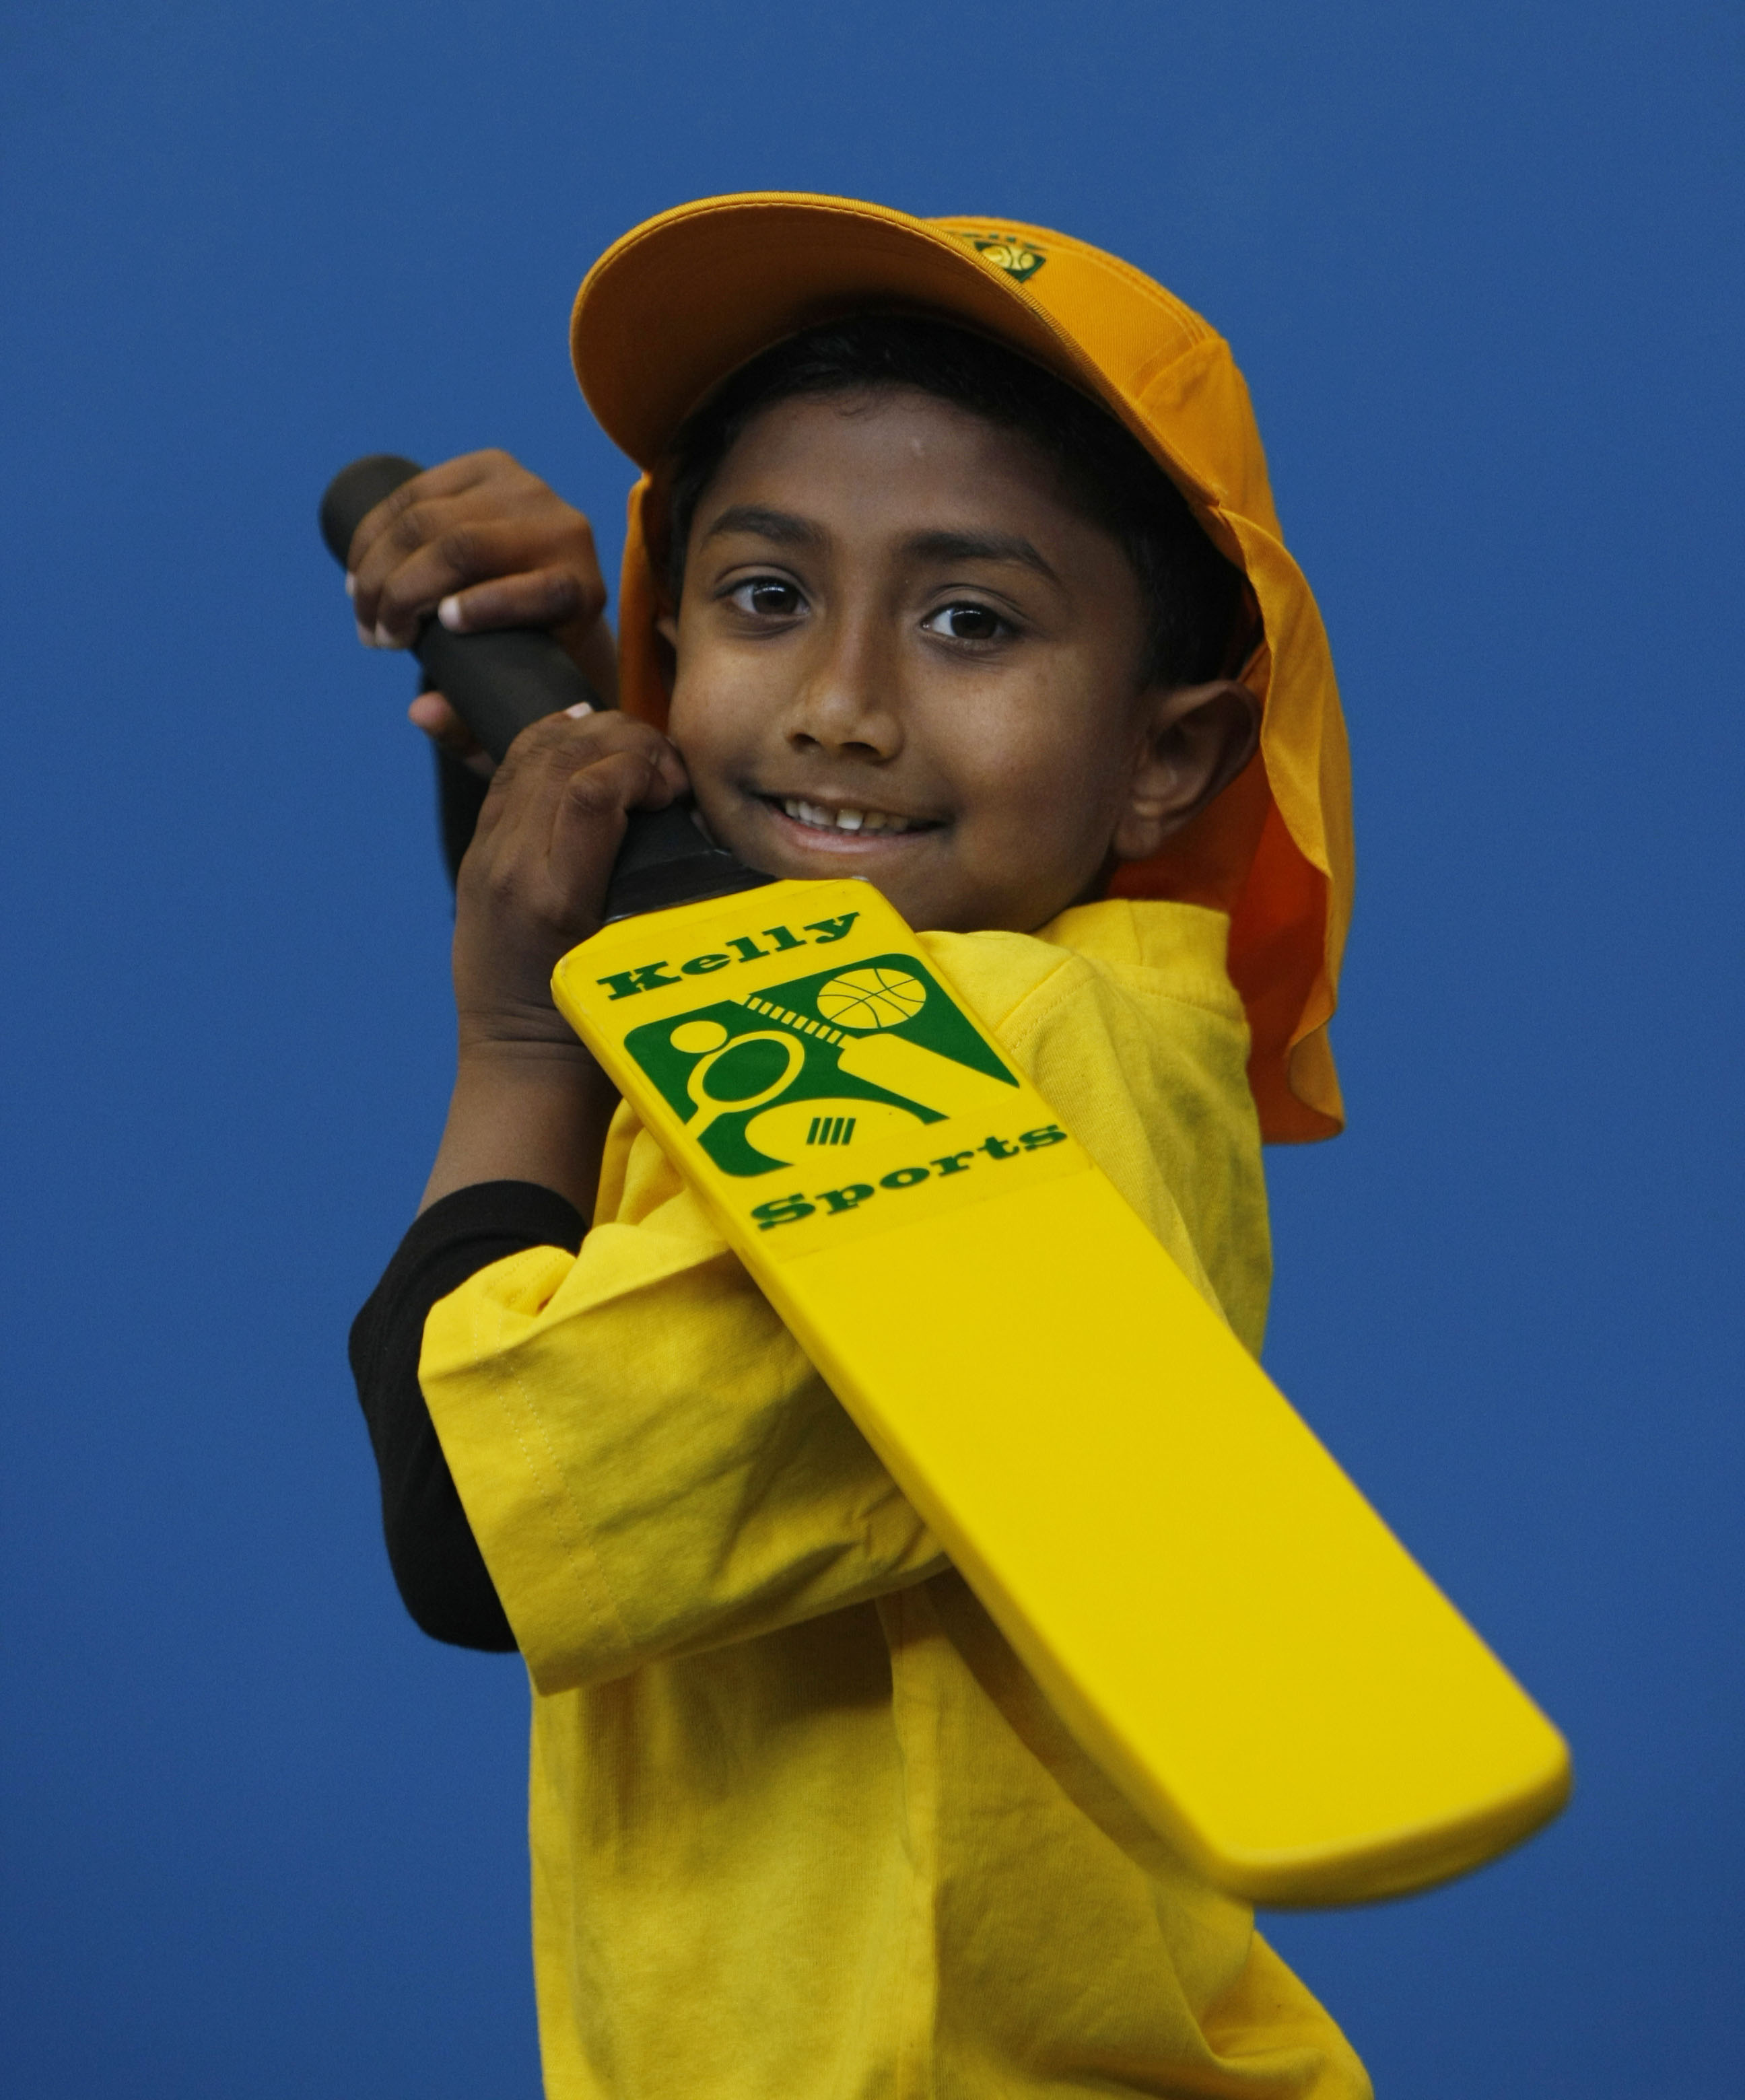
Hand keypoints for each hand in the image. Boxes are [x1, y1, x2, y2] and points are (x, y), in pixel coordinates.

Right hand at [343, 450, 617, 775]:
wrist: (548, 601)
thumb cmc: (529, 665)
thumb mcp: (512, 700)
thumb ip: (470, 721)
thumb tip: (421, 712)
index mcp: (585, 591)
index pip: (541, 590)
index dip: (486, 607)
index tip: (437, 631)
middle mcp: (564, 530)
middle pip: (463, 548)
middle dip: (401, 593)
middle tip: (375, 638)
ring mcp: (526, 489)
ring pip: (427, 518)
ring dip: (377, 566)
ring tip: (362, 611)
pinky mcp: (490, 466)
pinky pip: (415, 490)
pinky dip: (374, 532)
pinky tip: (358, 570)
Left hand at [452, 707, 688, 1054]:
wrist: (522, 1067)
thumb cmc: (598, 1032)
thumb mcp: (639, 965)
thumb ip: (660, 889)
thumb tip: (693, 815)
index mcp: (553, 898)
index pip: (591, 787)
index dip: (642, 763)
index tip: (677, 786)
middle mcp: (509, 868)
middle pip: (560, 755)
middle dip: (624, 738)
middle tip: (665, 765)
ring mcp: (485, 859)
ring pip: (530, 753)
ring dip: (587, 732)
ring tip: (633, 747)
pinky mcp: (477, 857)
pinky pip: (509, 774)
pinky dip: (549, 742)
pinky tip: (583, 737)